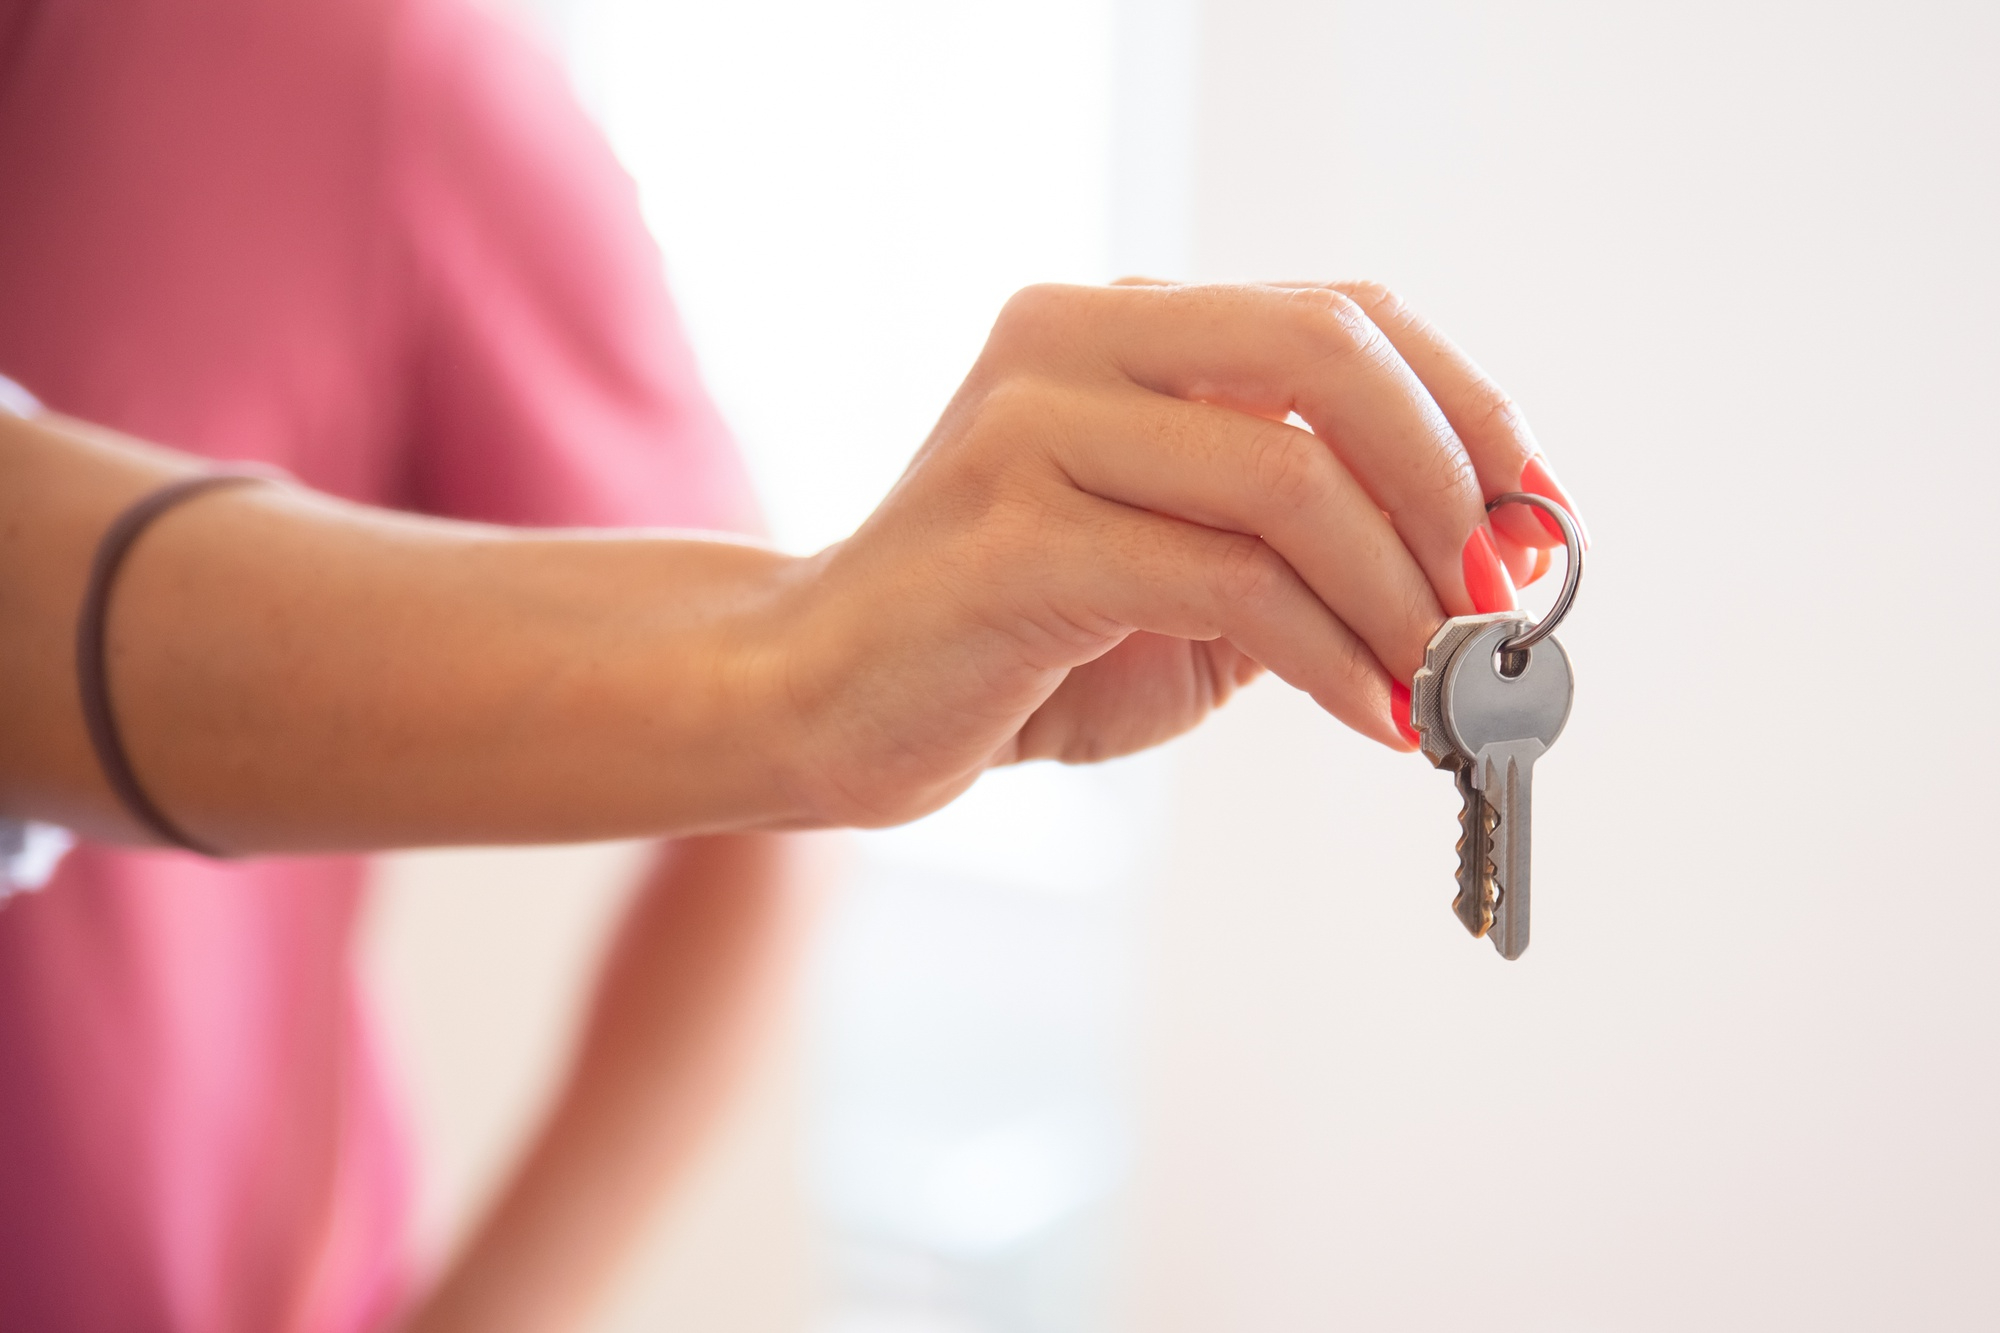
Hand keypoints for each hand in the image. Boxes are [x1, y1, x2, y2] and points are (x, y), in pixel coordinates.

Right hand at [759, 280, 1587, 826]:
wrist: (825, 697)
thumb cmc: (1010, 641)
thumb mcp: (1178, 567)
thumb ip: (1295, 538)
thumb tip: (1474, 571)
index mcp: (1121, 324)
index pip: (1340, 312)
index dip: (1466, 408)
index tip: (1534, 518)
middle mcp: (1072, 343)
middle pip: (1327, 354)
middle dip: (1448, 486)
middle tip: (1497, 605)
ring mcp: (1030, 430)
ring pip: (1288, 477)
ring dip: (1402, 596)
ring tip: (1444, 687)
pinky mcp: (1011, 541)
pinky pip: (1226, 583)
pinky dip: (1332, 658)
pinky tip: (1373, 716)